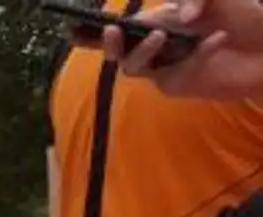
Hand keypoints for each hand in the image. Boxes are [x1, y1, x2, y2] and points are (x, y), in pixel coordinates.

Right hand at [102, 0, 262, 99]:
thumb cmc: (244, 17)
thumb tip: (181, 18)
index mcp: (161, 21)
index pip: (125, 26)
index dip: (100, 31)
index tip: (87, 27)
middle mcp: (157, 45)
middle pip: (118, 51)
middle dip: (110, 43)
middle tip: (113, 31)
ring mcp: (165, 67)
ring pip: (134, 67)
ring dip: (141, 51)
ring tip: (161, 35)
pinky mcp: (180, 84)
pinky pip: (177, 71)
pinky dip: (197, 54)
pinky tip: (218, 38)